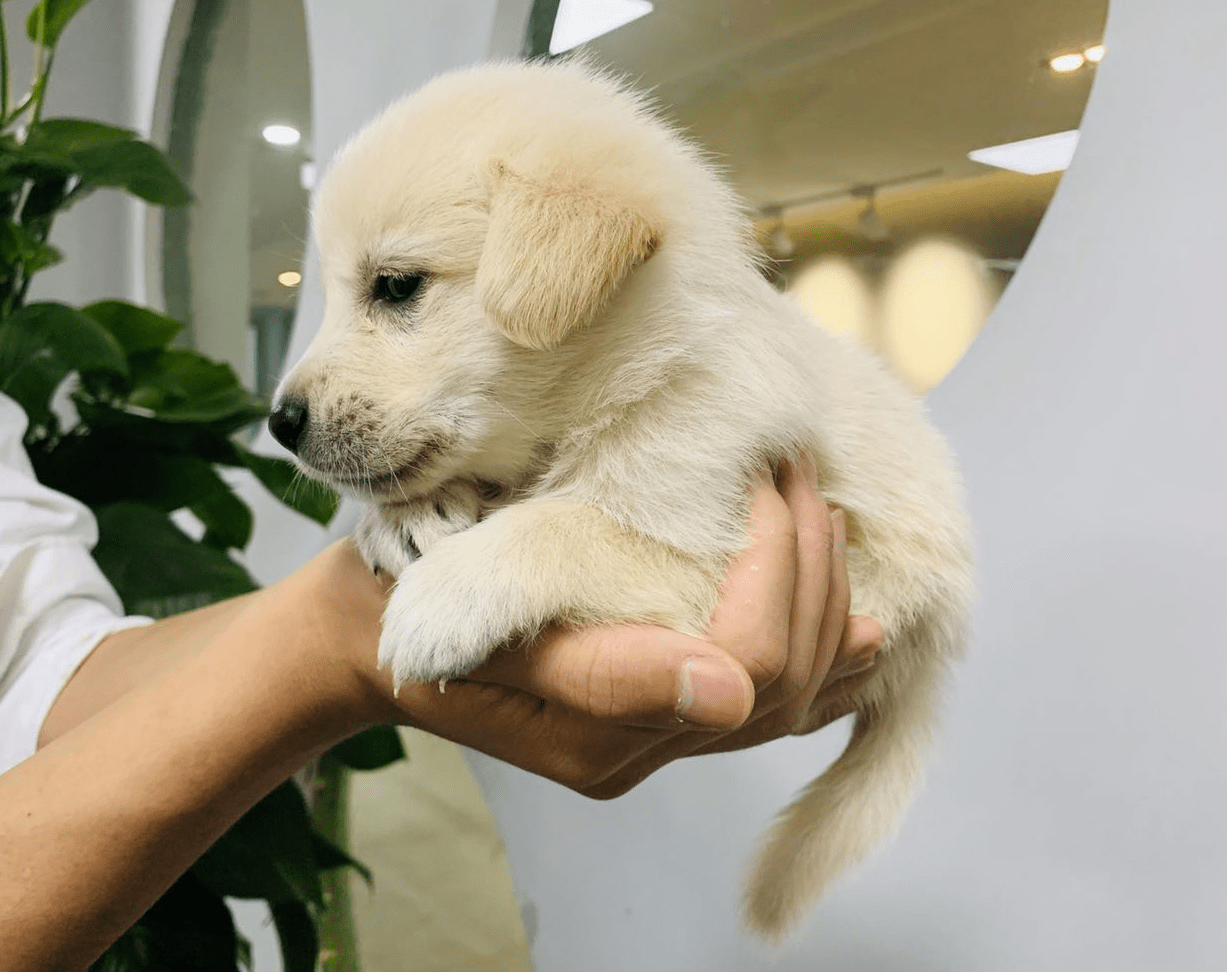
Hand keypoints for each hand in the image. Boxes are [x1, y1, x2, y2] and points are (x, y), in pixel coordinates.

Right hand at [316, 451, 881, 796]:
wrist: (368, 634)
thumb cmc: (409, 611)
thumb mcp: (484, 627)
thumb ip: (604, 670)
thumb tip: (730, 692)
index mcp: (604, 733)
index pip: (750, 664)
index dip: (781, 573)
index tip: (765, 480)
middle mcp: (641, 749)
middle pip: (787, 683)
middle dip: (814, 572)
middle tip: (799, 476)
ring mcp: (651, 739)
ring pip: (791, 700)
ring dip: (830, 609)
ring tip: (835, 525)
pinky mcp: (653, 715)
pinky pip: (765, 706)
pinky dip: (821, 661)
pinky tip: (858, 632)